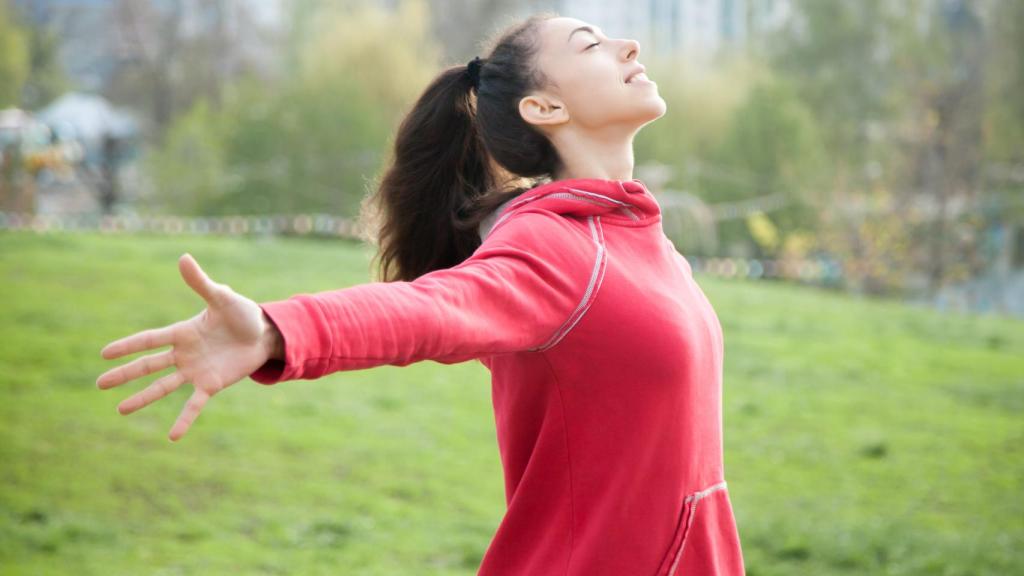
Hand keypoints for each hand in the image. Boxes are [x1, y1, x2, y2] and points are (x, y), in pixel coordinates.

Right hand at [96, 253, 279, 441]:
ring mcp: (196, 371)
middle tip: (99, 384)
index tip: (104, 353)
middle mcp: (184, 354)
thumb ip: (201, 283)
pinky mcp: (212, 384)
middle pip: (148, 365)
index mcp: (182, 332)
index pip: (149, 339)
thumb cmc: (242, 313)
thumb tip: (183, 258)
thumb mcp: (222, 297)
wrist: (265, 334)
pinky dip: (184, 420)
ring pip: (163, 387)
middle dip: (124, 374)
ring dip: (143, 398)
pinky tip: (172, 436)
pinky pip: (194, 404)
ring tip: (120, 410)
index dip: (128, 346)